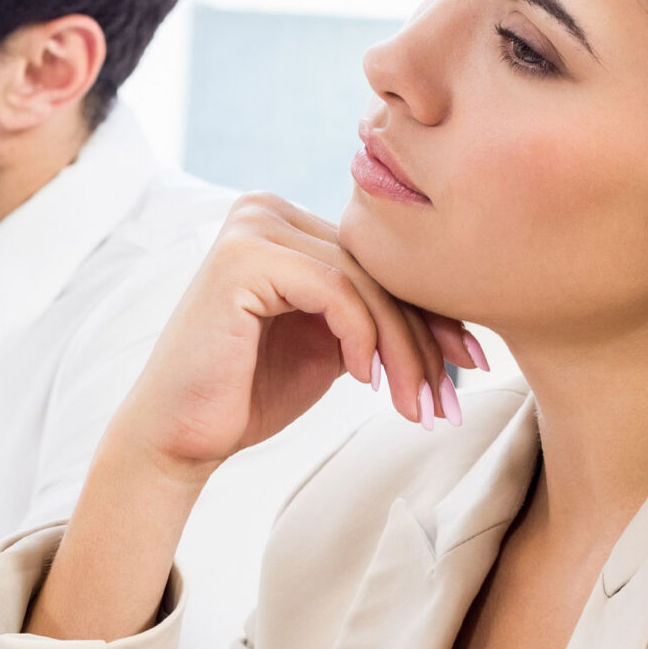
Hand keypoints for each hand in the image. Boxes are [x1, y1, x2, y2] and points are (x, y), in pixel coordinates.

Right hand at [26, 194, 483, 644]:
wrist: (178, 437)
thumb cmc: (248, 394)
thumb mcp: (328, 346)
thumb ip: (372, 316)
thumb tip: (455, 318)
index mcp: (286, 224)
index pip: (378, 263)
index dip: (430, 314)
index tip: (469, 364)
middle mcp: (267, 211)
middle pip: (377, 269)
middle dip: (425, 337)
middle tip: (453, 395)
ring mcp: (252, 226)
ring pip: (364, 282)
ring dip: (404, 349)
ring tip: (420, 404)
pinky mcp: (243, 257)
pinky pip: (334, 290)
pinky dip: (362, 337)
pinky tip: (366, 380)